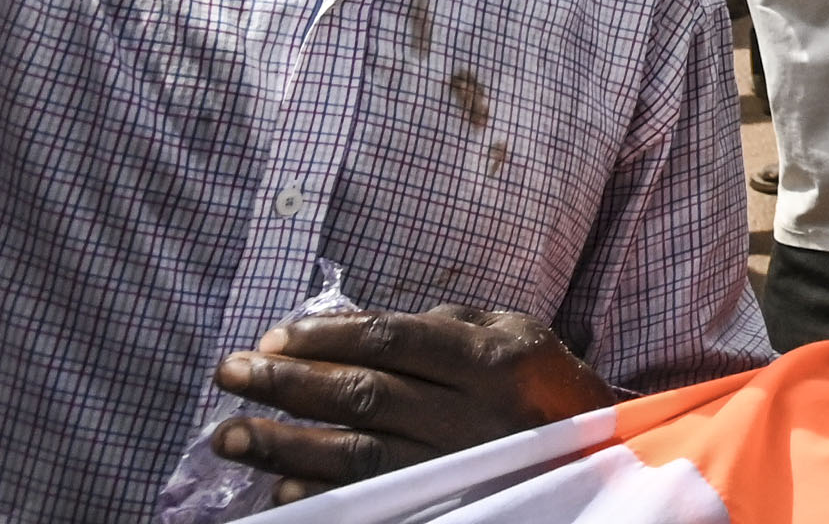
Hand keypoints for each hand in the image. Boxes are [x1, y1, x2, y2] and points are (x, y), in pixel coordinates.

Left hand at [204, 306, 611, 493]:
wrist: (599, 461)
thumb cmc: (543, 388)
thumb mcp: (515, 335)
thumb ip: (447, 324)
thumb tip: (354, 326)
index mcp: (495, 357)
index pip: (395, 338)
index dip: (328, 335)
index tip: (273, 336)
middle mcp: (477, 412)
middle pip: (365, 394)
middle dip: (288, 383)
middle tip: (230, 373)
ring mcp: (459, 466)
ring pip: (356, 455)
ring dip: (284, 444)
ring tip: (229, 433)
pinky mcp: (445, 505)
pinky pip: (370, 504)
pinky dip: (319, 495)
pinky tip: (278, 486)